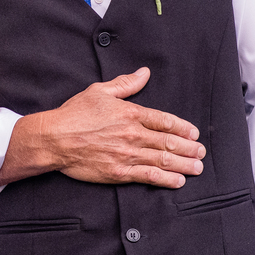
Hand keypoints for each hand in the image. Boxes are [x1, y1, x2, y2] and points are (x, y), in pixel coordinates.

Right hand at [39, 68, 204, 187]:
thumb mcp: (99, 91)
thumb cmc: (74, 114)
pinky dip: (166, 180)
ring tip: (197, 167)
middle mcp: (133, 135)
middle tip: (201, 152)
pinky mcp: (119, 172)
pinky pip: (149, 176)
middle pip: (169, 142)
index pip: (164, 120)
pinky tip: (178, 182)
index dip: (182, 127)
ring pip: (164, 160)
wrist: (54, 139)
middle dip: (189, 148)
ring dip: (184, 165)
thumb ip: (126, 84)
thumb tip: (144, 73)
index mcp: (130, 113)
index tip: (193, 132)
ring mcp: (127, 155)